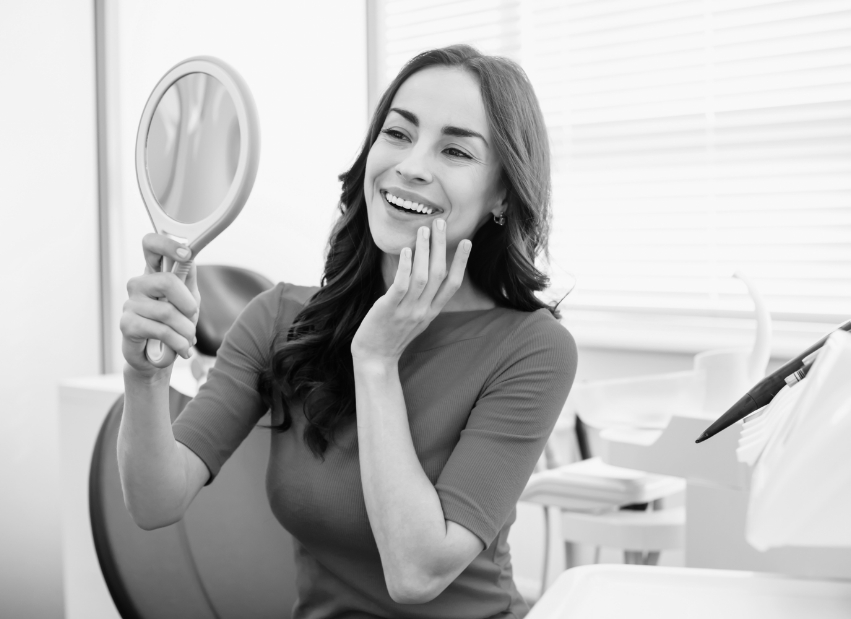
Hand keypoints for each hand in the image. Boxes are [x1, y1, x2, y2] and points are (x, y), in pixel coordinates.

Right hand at [120, 233, 199, 377]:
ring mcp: (130, 303)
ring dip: (187, 330)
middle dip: (188, 305)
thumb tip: (189, 255)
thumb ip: (188, 278)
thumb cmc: (173, 324)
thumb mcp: (187, 299)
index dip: (167, 244)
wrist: (158, 357)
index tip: (187, 254)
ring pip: (168, 312)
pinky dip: (179, 343)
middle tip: (192, 318)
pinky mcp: (127, 324)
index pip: (151, 245)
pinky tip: (182, 349)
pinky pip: (162, 331)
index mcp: (153, 273)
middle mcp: (139, 284)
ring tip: (188, 339)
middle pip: (167, 281)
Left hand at [351, 218, 471, 363]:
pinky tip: (406, 250)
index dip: (461, 262)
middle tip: (440, 223)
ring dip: (424, 251)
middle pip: (439, 274)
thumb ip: (422, 298)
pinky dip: (405, 266)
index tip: (467, 242)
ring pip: (422, 276)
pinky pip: (401, 285)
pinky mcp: (389, 310)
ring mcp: (407, 310)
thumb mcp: (415, 317)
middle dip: (441, 246)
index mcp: (432, 311)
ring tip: (423, 230)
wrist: (375, 358)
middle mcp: (423, 310)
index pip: (453, 284)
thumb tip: (423, 269)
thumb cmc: (392, 335)